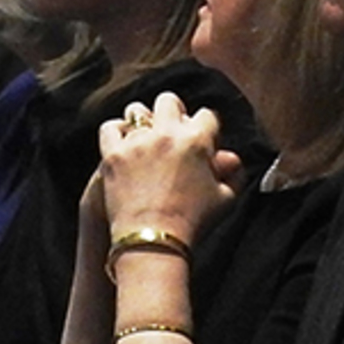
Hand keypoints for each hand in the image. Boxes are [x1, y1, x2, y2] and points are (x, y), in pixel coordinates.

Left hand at [97, 94, 240, 244]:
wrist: (154, 242)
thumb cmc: (192, 223)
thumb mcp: (225, 200)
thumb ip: (233, 173)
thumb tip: (231, 158)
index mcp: (197, 140)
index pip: (206, 115)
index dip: (205, 128)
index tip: (201, 143)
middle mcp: (167, 134)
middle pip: (169, 101)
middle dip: (173, 113)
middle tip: (172, 133)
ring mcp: (137, 142)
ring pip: (137, 111)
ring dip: (143, 122)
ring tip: (145, 139)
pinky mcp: (113, 154)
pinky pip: (110, 128)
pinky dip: (116, 132)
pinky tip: (122, 144)